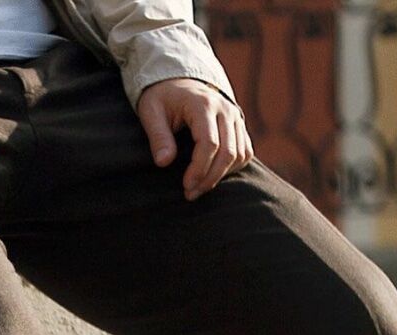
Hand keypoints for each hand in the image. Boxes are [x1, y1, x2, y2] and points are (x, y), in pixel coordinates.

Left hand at [137, 78, 254, 200]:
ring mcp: (235, 116)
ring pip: (240, 155)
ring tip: (200, 187)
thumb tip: (164, 163)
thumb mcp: (151, 111)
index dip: (199, 169)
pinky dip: (233, 168)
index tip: (186, 186)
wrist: (178, 79)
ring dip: (222, 176)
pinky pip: (245, 152)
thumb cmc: (162, 96)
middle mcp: (225, 109)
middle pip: (228, 152)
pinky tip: (213, 175)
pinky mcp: (239, 125)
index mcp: (203, 104)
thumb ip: (158, 136)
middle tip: (191, 193)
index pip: (209, 143)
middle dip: (210, 178)